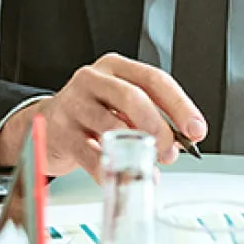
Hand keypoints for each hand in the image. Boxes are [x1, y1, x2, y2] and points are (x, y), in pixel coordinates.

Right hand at [0, 53, 204, 178]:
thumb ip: (152, 119)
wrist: (47, 124)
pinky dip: (110, 170)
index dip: (180, 106)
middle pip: (133, 97)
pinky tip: (120, 176)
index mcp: (115, 68)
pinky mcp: (60, 132)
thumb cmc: (91, 114)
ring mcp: (73, 104)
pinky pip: (90, 154)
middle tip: (170, 152)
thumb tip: (180, 144)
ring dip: (135, 150)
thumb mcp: (122, 107)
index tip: (196, 130)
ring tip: (146, 165)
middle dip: (159, 128)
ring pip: (111, 125)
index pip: (155, 80)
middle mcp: (92, 79)